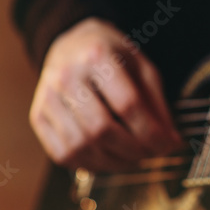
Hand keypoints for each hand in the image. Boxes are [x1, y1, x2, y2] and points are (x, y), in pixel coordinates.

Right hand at [29, 17, 180, 170]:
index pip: (127, 104)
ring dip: (115, 162)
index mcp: (97, 56)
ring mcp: (47, 97)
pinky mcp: (38, 116)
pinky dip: (91, 165)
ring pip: (81, 146)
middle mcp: (66, 75)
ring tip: (134, 157)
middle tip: (152, 154)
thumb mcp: (142, 67)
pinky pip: (64, 154)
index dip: (151, 132)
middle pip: (102, 129)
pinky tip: (109, 158)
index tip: (169, 145)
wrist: (72, 45)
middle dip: (134, 150)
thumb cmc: (113, 57)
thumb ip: (157, 104)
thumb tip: (171, 142)